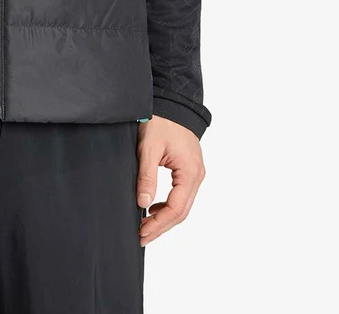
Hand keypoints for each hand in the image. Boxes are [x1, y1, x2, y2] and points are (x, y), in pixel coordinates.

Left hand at [136, 115, 204, 244]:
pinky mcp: (189, 169)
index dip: (159, 225)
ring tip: (145, 226)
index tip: (142, 233)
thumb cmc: (161, 120)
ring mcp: (195, 173)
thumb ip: (146, 176)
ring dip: (164, 217)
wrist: (172, 102)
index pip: (176, 209)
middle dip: (161, 226)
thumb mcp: (149, 148)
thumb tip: (143, 204)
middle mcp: (196, 175)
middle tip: (141, 237)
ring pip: (182, 205)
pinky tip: (153, 208)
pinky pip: (181, 194)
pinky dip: (168, 205)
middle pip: (181, 211)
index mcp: (190, 172)